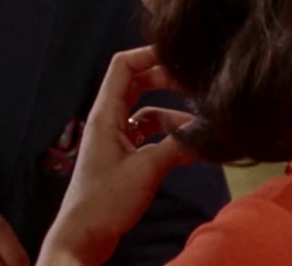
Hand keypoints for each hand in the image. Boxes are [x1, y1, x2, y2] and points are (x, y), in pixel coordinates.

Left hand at [38, 47, 195, 265]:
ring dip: (172, 116)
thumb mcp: (146, 169)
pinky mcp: (122, 158)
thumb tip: (207, 131)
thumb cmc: (104, 202)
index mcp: (105, 114)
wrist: (84, 236)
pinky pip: (148, 136)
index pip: (123, 66)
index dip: (149, 55)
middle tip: (195, 87)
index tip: (178, 56)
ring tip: (200, 127)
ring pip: (146, 112)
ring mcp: (115, 139)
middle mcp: (108, 121)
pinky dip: (168, 138)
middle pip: (137, 84)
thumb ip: (177, 146)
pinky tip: (189, 149)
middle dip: (166, 81)